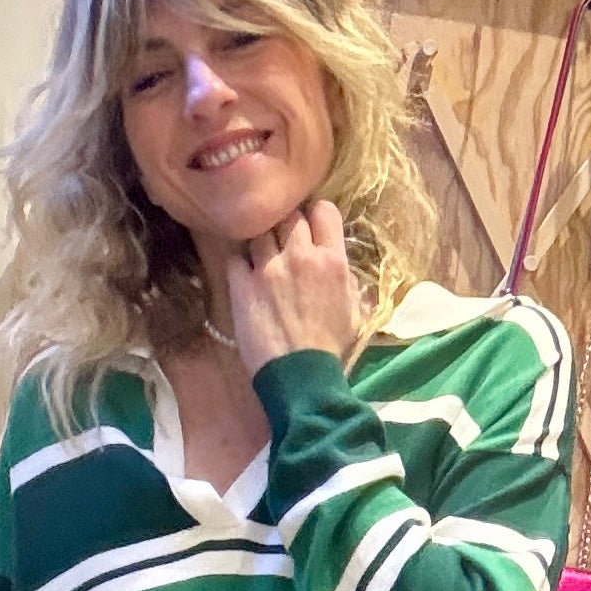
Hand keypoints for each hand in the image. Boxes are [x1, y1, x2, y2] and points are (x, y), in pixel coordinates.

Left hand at [227, 200, 361, 378]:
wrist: (301, 379)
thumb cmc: (332, 350)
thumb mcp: (355, 314)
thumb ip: (348, 282)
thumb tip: (342, 266)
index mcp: (332, 261)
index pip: (324, 211)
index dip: (318, 217)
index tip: (314, 229)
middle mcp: (300, 256)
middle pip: (290, 217)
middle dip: (289, 226)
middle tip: (287, 244)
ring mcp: (268, 269)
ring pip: (261, 232)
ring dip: (263, 242)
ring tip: (264, 260)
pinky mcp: (242, 286)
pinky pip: (235, 257)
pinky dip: (239, 263)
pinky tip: (245, 276)